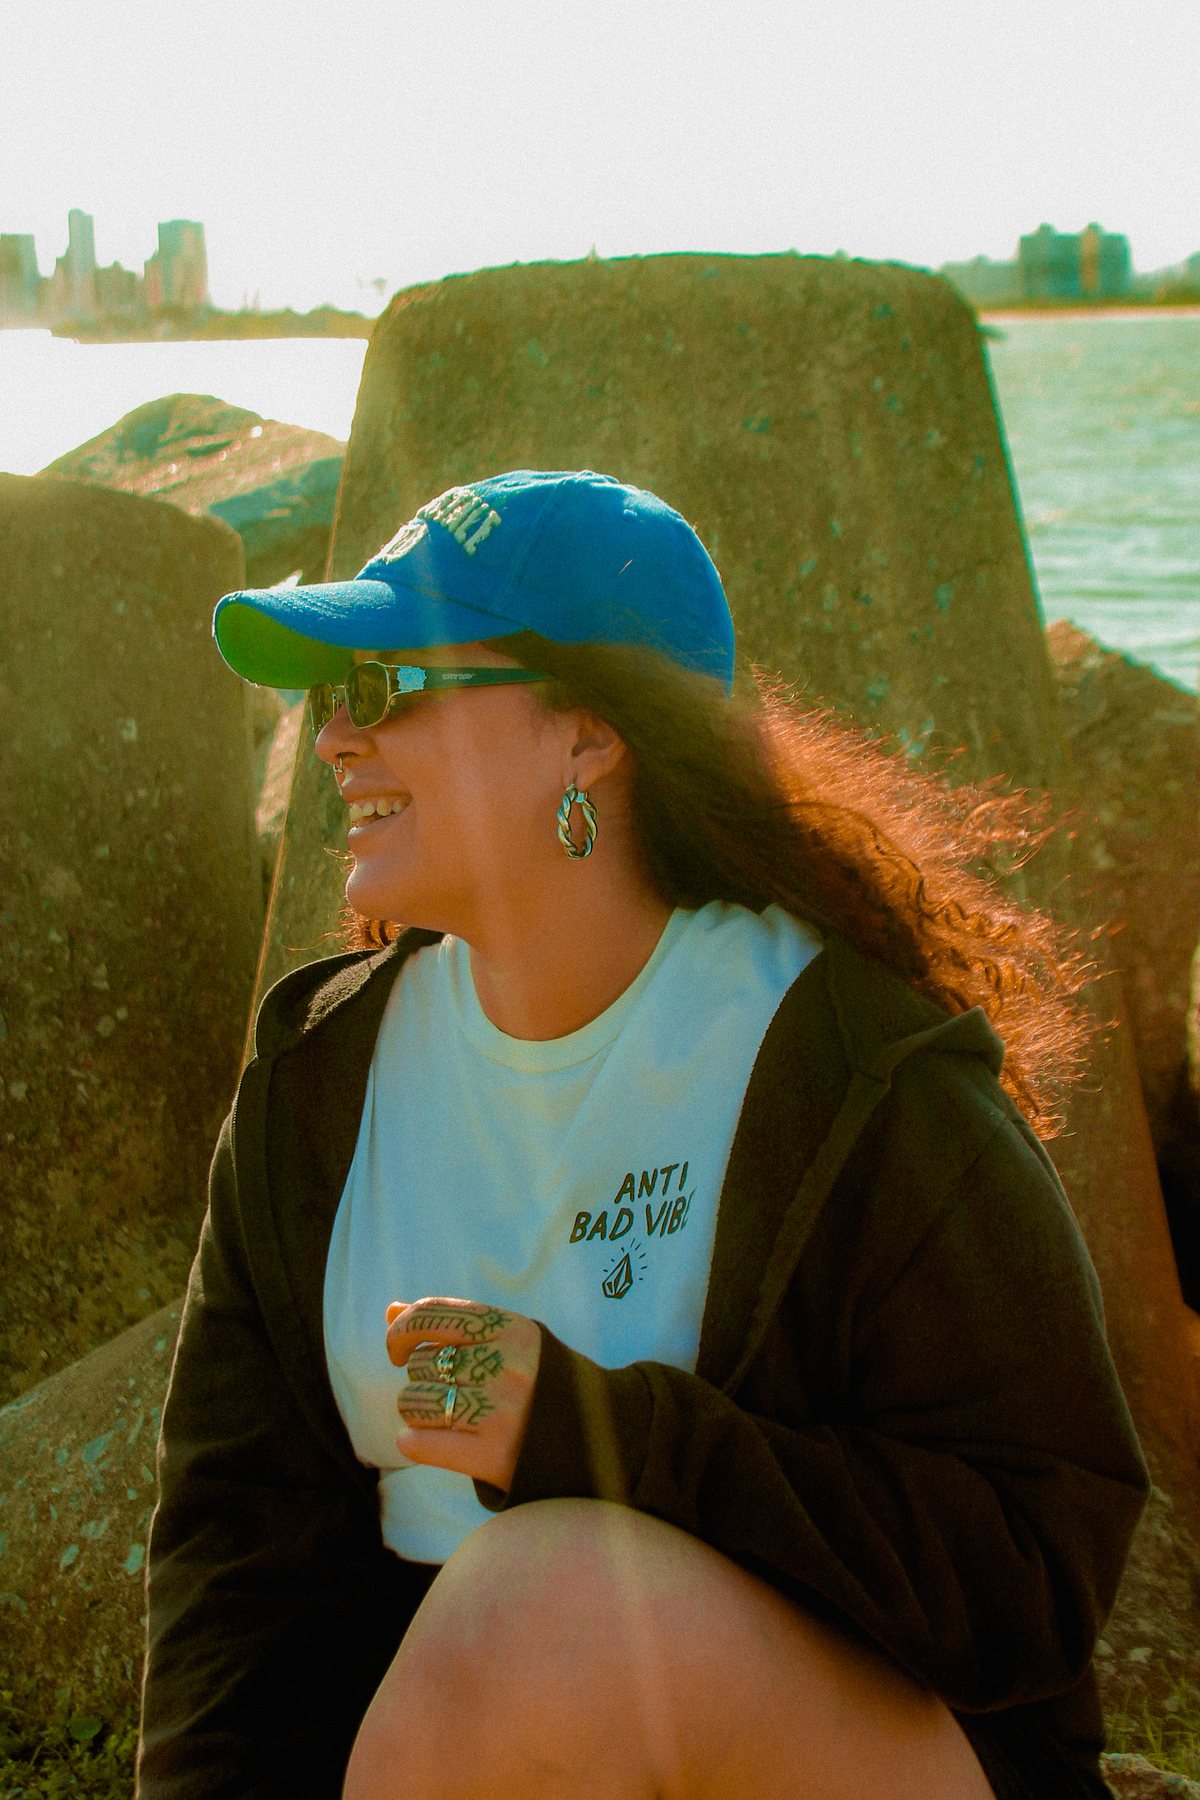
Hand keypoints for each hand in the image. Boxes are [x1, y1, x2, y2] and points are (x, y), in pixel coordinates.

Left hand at [385, 1296, 541, 1492]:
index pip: (431, 1315)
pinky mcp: (493, 1456)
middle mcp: (506, 1366)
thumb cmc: (542, 1381)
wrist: (600, 1437)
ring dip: (417, 1410)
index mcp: (511, 1329)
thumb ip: (452, 1323)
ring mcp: (500, 1411)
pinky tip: (429, 1441)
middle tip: (451, 1391)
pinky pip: (419, 1443)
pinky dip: (413, 1442)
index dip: (401, 1331)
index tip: (398, 1349)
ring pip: (414, 1401)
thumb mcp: (509, 1339)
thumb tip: (392, 1311)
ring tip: (444, 1416)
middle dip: (424, 1378)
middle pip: (421, 1363)